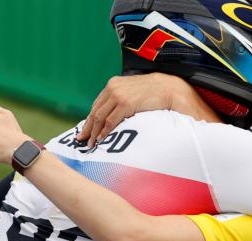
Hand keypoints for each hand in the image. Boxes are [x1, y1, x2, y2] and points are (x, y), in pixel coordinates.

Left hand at [76, 73, 196, 146]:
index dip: (90, 119)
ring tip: (91, 144)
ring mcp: (118, 95)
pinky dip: (104, 132)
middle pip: (95, 111)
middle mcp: (113, 88)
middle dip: (88, 128)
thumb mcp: (134, 92)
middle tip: (82, 140)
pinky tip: (101, 139)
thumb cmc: (154, 93)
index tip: (85, 131)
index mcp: (113, 84)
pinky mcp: (125, 103)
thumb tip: (115, 114)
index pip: (97, 105)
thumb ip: (123, 99)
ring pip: (100, 117)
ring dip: (94, 132)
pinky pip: (110, 121)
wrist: (169, 88)